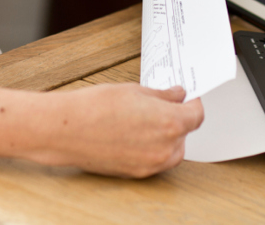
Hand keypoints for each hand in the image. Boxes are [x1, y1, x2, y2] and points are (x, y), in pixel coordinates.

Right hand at [41, 84, 202, 177]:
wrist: (68, 129)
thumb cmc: (97, 106)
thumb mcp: (134, 91)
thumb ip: (162, 96)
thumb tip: (176, 95)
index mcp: (169, 123)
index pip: (196, 116)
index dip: (194, 104)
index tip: (188, 98)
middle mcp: (164, 148)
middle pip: (186, 135)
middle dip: (179, 120)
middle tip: (164, 105)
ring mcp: (151, 164)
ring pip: (172, 151)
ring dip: (168, 137)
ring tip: (148, 120)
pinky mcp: (137, 173)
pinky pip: (156, 161)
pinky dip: (153, 148)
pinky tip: (137, 133)